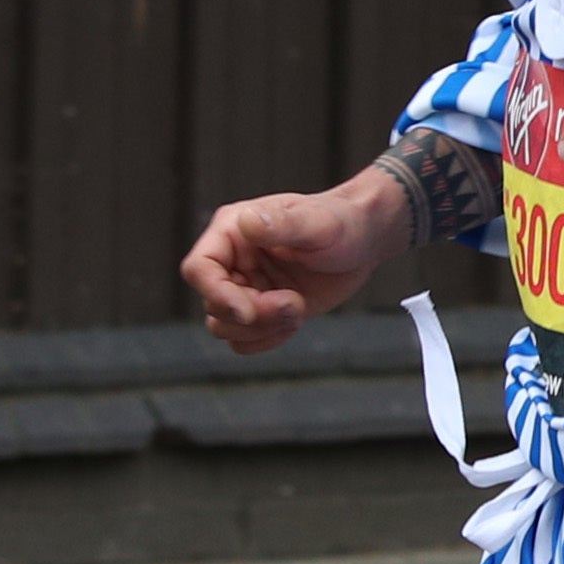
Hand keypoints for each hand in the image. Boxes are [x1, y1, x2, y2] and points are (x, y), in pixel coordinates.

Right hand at [182, 174, 406, 352]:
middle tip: (295, 302)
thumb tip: (247, 222)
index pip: (199, 269)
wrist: (364, 242)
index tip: (249, 310)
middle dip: (254, 314)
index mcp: (232, 232)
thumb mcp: (317, 223)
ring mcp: (245, 288)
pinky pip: (244, 340)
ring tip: (298, 307)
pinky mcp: (262, 310)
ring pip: (225, 327)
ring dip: (262, 328)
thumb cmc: (342, 223)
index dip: (216, 294)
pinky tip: (296, 320)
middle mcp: (232, 261)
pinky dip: (267, 340)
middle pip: (213, 305)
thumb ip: (283, 224)